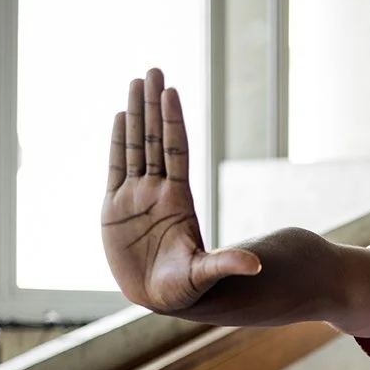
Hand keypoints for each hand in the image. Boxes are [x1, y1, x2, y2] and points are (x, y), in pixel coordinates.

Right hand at [102, 68, 259, 311]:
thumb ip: (226, 264)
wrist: (155, 299)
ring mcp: (135, 197)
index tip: (172, 92)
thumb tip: (256, 266)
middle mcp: (157, 192)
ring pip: (135, 146)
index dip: (173, 122)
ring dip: (134, 114)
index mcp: (178, 201)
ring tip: (137, 81)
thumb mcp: (204, 275)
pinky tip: (119, 116)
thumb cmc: (183, 290)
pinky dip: (116, 142)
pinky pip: (115, 168)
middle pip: (154, 139)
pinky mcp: (113, 208)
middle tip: (154, 70)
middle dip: (153, 105)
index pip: (175, 151)